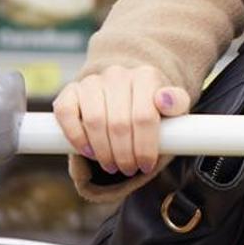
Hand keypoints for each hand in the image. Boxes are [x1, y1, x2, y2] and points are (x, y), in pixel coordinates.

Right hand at [53, 65, 191, 176]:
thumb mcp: (173, 107)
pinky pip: (66, 114)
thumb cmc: (152, 107)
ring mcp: (92, 81)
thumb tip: (165, 100)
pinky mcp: (70, 91)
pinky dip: (76, 136)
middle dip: (124, 154)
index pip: (144, 117)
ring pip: (94, 121)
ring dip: (102, 151)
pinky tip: (88, 152)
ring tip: (112, 165)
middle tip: (128, 169)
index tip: (146, 165)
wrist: (128, 95)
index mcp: (145, 76)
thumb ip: (177, 103)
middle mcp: (117, 74)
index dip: (144, 147)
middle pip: (119, 123)